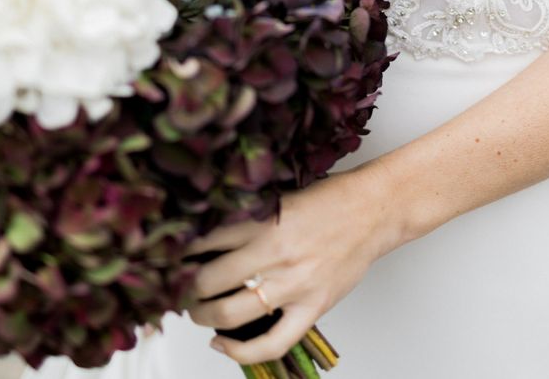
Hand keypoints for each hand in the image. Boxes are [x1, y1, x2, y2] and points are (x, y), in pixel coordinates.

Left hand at [184, 164, 397, 364]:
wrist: (375, 209)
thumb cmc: (333, 199)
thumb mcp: (282, 197)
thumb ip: (248, 217)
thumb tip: (208, 234)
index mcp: (265, 221)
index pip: (204, 241)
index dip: (181, 253)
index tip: (173, 257)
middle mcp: (275, 254)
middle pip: (208, 280)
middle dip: (185, 287)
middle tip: (180, 286)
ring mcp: (294, 285)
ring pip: (230, 313)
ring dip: (203, 315)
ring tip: (197, 310)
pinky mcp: (312, 307)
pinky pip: (271, 342)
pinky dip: (239, 351)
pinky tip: (222, 343)